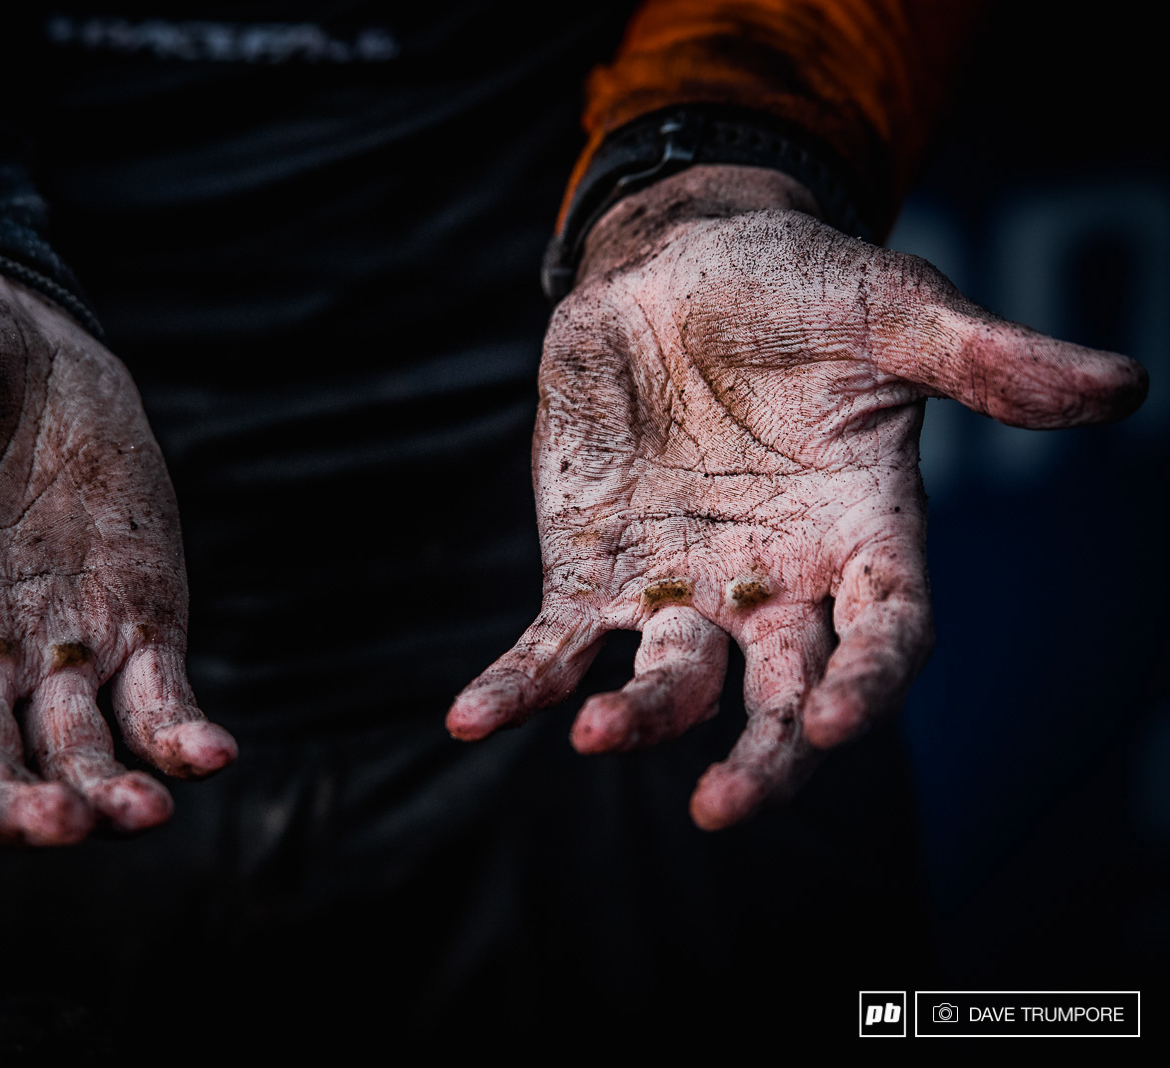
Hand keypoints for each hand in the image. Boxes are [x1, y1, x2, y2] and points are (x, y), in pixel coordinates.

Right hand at [0, 265, 236, 844]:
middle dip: (13, 803)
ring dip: (103, 791)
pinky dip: (180, 733)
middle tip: (56, 823)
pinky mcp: (133, 616)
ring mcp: (54, 640)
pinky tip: (212, 757)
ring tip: (140, 814)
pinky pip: (157, 696)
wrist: (7, 327)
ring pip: (73, 749)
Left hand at [448, 165, 1145, 829]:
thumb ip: (986, 362)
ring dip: (636, 717)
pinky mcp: (592, 572)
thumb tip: (1123, 387)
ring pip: (668, 680)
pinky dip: (519, 684)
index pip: (883, 636)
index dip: (865, 683)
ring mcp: (681, 587)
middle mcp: (775, 584)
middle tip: (725, 808)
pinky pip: (557, 645)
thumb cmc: (799, 284)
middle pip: (777, 695)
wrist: (677, 262)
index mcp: (862, 537)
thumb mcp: (893, 310)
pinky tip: (471, 719)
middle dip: (759, 756)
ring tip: (597, 734)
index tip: (827, 715)